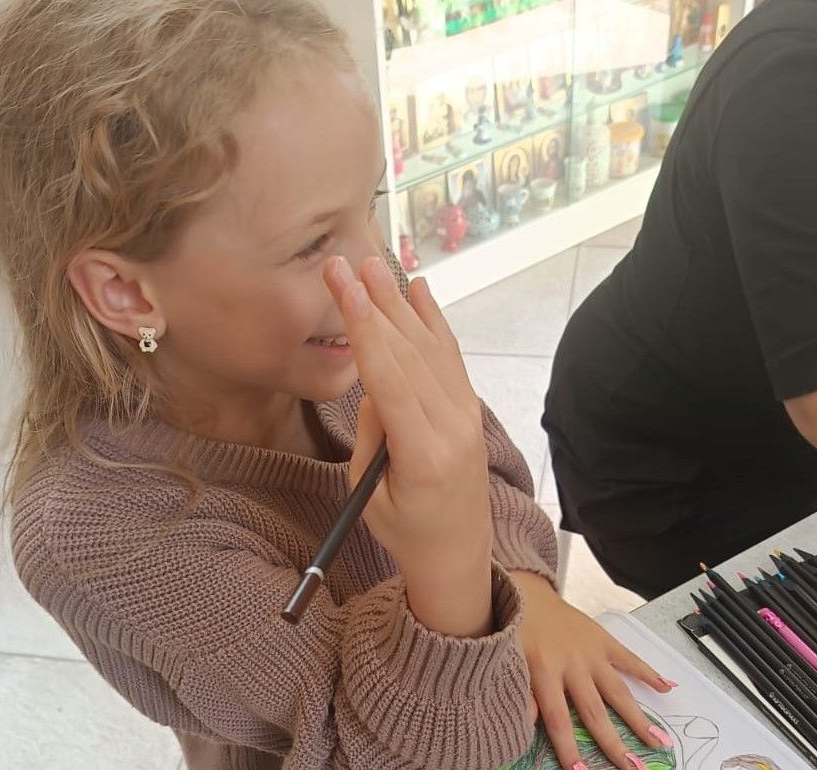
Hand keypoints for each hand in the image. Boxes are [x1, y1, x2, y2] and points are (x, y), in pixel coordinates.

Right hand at [324, 256, 493, 636]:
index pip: (390, 378)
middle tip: (345, 262)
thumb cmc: (405, 532)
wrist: (459, 553)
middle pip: (409, 352)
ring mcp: (468, 414)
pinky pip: (449, 356)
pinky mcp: (470, 408)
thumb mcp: (370, 492)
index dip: (365, 328)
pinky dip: (433, 320)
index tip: (346, 287)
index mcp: (423, 453)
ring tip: (376, 264)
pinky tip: (420, 291)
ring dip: (400, 303)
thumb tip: (375, 379)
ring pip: (430, 347)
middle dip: (374, 303)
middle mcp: (453, 426)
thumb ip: (373, 431)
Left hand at [511, 571, 677, 769]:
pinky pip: (629, 659)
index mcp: (545, 671)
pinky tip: (667, 688)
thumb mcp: (508, 659)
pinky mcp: (603, 639)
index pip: (558, 718)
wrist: (526, 592)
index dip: (568, 747)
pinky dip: (649, 672)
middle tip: (632, 767)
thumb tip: (527, 726)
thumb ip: (520, 693)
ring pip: (618, 691)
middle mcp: (572, 664)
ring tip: (658, 742)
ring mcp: (592, 652)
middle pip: (595, 711)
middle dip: (613, 743)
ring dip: (638, 718)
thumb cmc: (515, 629)